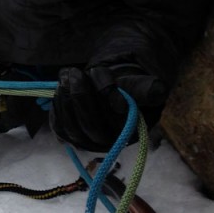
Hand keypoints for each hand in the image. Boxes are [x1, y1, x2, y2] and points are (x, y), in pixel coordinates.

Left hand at [49, 64, 166, 151]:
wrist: (116, 85)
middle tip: (74, 72)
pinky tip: (59, 89)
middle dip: (79, 96)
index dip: (104, 94)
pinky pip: (60, 129)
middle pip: (90, 127)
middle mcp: (110, 141)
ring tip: (66, 75)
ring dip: (65, 100)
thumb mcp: (143, 82)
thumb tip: (158, 90)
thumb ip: (146, 88)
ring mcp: (90, 141)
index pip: (116, 119)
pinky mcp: (73, 136)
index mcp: (131, 130)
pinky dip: (56, 109)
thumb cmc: (130, 84)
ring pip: (72, 129)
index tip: (95, 71)